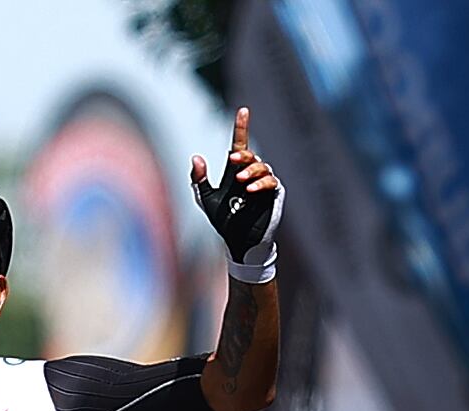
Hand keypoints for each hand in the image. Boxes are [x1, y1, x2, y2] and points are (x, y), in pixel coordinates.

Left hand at [191, 107, 284, 281]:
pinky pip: (271, 182)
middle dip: (243, 155)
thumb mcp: (205, 199)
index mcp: (234, 172)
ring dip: (251, 170)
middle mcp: (250, 174)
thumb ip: (199, 179)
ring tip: (240, 181)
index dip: (241, 127)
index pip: (239, 144)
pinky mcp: (273, 195)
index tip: (243, 111)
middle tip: (232, 159)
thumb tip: (196, 157)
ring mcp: (263, 183)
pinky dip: (260, 183)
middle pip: (250, 155)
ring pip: (261, 166)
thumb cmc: (223, 221)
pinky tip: (250, 190)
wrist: (238, 241)